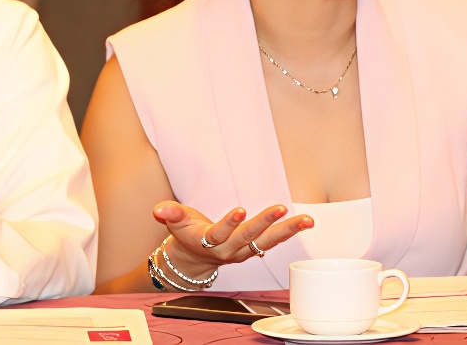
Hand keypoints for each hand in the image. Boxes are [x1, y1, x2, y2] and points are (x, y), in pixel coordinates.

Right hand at [153, 201, 312, 277]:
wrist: (193, 258)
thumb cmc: (187, 233)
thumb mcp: (177, 222)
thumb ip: (171, 214)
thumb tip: (160, 208)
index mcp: (209, 241)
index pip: (219, 234)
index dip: (229, 224)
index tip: (240, 210)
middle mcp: (229, 249)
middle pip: (248, 238)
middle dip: (265, 223)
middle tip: (280, 209)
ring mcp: (244, 251)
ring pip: (267, 242)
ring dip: (287, 230)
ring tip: (306, 220)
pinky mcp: (254, 248)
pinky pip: (274, 241)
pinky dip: (289, 232)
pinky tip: (305, 222)